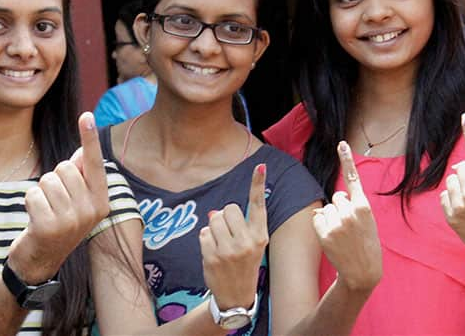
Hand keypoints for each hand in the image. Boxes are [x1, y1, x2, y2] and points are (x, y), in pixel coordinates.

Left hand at [6, 112, 109, 283]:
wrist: (40, 262)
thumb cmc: (58, 224)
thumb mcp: (75, 201)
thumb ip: (81, 176)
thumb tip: (83, 149)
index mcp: (101, 202)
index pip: (94, 164)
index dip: (89, 138)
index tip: (86, 115)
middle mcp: (91, 211)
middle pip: (65, 168)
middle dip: (55, 180)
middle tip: (55, 203)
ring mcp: (71, 220)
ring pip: (48, 180)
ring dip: (41, 192)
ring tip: (45, 212)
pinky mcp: (48, 226)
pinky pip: (33, 194)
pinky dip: (30, 202)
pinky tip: (35, 220)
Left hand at [199, 163, 268, 310]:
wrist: (236, 297)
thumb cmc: (243, 265)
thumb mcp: (251, 246)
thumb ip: (238, 226)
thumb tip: (214, 213)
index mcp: (260, 236)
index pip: (258, 205)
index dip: (258, 184)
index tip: (260, 166)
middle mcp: (247, 241)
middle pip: (228, 208)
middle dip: (225, 217)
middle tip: (229, 235)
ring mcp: (229, 250)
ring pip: (213, 219)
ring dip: (214, 228)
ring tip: (221, 245)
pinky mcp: (212, 256)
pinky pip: (203, 233)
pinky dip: (205, 240)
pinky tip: (213, 253)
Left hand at [312, 141, 382, 292]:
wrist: (363, 271)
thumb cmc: (366, 244)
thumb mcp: (367, 222)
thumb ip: (353, 207)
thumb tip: (331, 202)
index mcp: (364, 207)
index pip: (353, 179)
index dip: (346, 159)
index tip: (341, 143)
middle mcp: (350, 212)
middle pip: (336, 197)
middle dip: (340, 208)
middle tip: (350, 227)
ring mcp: (337, 223)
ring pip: (326, 208)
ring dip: (331, 218)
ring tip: (342, 235)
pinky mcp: (324, 233)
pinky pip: (317, 218)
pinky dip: (321, 226)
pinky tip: (332, 238)